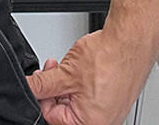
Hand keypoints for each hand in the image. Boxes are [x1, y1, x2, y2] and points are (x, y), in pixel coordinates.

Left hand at [24, 26, 158, 124]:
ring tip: (69, 66)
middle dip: (55, 88)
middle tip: (53, 70)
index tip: (40, 80)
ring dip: (67, 83)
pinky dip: (81, 81)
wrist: (130, 41)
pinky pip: (90, 95)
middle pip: (65, 110)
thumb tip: (28, 88)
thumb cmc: (108, 58)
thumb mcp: (65, 73)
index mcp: (90, 124)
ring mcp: (110, 110)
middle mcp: (103, 121)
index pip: (52, 116)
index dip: (42, 95)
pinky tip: (81, 67)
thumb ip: (42, 84)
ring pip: (77, 100)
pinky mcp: (114, 98)